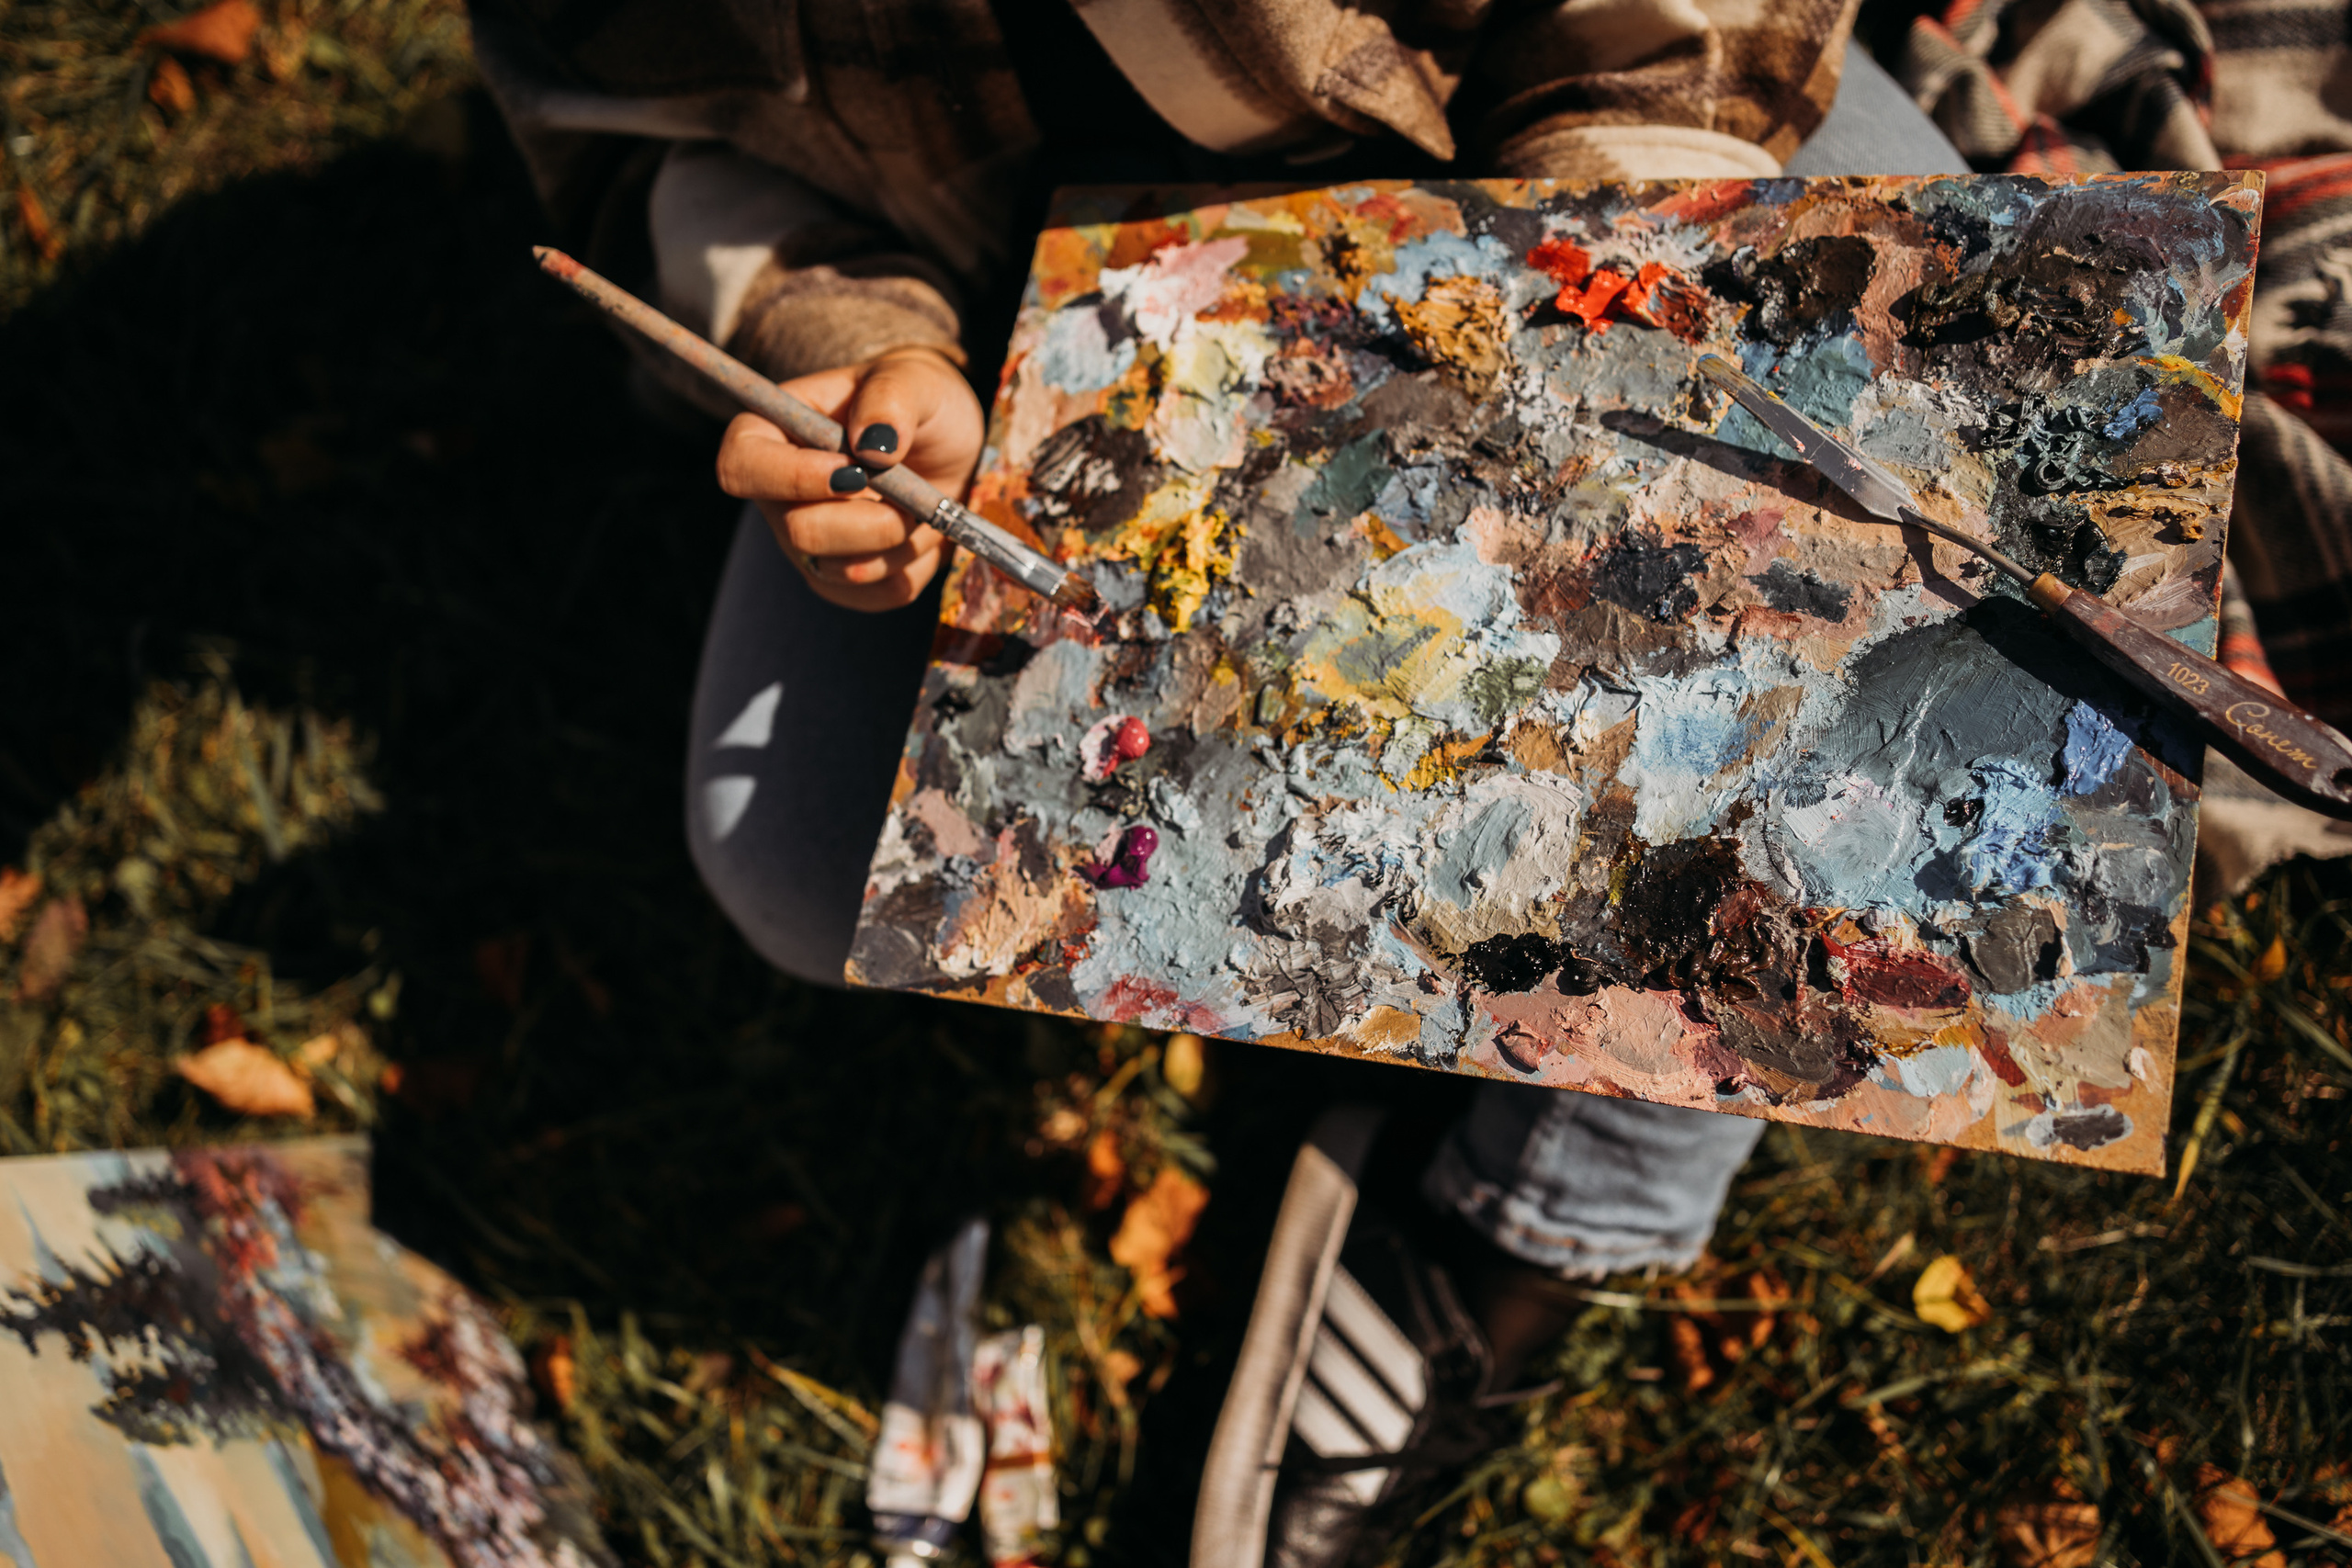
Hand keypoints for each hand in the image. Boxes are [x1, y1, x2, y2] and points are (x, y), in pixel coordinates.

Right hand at [715, 347, 984, 610]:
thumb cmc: (918, 401)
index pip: (741, 466)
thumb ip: (890, 399)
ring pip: (845, 571)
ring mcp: (806, 544)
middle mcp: (777, 495)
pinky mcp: (843, 581)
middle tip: (916, 495)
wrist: (952, 445)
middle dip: (871, 520)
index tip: (855, 470)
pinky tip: (924, 532)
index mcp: (773, 432)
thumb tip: (874, 446)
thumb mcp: (913, 381)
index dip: (792, 477)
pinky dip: (916, 566)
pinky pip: (878, 594)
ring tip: (925, 505)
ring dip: (902, 542)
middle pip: (799, 531)